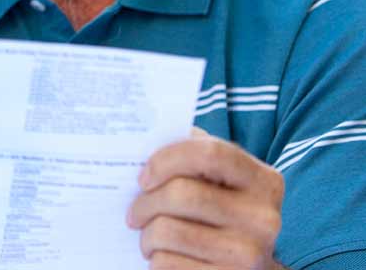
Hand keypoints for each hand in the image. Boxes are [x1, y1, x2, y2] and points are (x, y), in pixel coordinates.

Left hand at [126, 128, 284, 268]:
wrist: (251, 269)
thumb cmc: (223, 215)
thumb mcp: (224, 183)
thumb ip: (195, 156)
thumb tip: (144, 140)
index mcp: (263, 181)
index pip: (209, 154)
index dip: (166, 160)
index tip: (143, 177)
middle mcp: (263, 217)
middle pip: (182, 194)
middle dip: (144, 203)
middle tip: (133, 213)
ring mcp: (249, 253)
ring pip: (169, 232)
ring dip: (146, 235)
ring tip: (148, 237)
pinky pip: (168, 264)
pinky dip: (155, 260)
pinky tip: (162, 257)